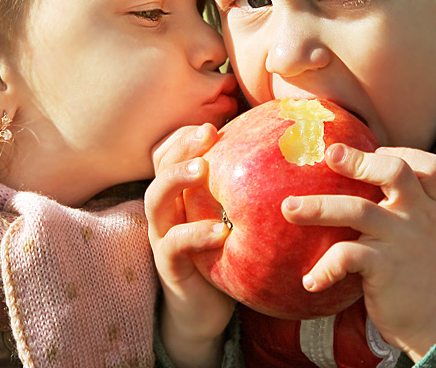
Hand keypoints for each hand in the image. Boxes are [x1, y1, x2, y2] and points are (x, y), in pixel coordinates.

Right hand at [146, 123, 235, 367]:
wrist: (205, 309)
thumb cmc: (223, 253)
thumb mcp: (230, 214)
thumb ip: (240, 187)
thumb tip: (280, 150)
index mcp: (179, 193)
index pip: (170, 153)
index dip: (185, 136)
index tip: (213, 125)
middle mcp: (165, 210)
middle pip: (160, 168)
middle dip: (182, 146)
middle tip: (208, 132)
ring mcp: (162, 236)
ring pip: (155, 199)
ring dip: (178, 179)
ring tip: (203, 169)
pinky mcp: (168, 266)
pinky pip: (174, 245)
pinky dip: (195, 234)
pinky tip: (220, 231)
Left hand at [282, 145, 435, 361]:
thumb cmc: (412, 265)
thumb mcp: (414, 228)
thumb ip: (391, 203)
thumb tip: (338, 174)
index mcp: (425, 202)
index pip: (428, 165)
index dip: (402, 152)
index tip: (375, 150)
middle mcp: (417, 215)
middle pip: (395, 172)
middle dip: (359, 160)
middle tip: (328, 154)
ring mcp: (402, 240)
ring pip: (358, 210)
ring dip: (318, 207)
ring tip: (288, 209)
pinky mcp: (386, 269)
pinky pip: (349, 257)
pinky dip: (325, 267)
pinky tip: (309, 280)